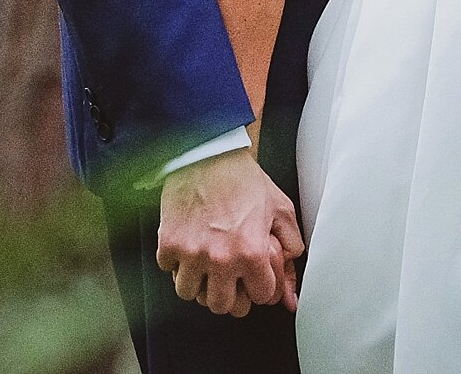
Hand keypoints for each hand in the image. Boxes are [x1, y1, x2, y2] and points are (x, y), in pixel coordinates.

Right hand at [156, 150, 304, 316]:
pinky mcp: (168, 243)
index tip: (253, 277)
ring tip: (204, 265)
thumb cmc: (243, 179)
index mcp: (252, 253)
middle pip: (222, 306)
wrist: (209, 154)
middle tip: (228, 277)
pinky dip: (176, 263)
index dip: (259, 286)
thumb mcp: (281, 210)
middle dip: (228, 294)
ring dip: (198, 282)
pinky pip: (169, 271)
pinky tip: (187, 247)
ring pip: (191, 294)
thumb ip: (291, 252)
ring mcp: (192, 253)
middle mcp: (221, 259)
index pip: (260, 297)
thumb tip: (292, 294)